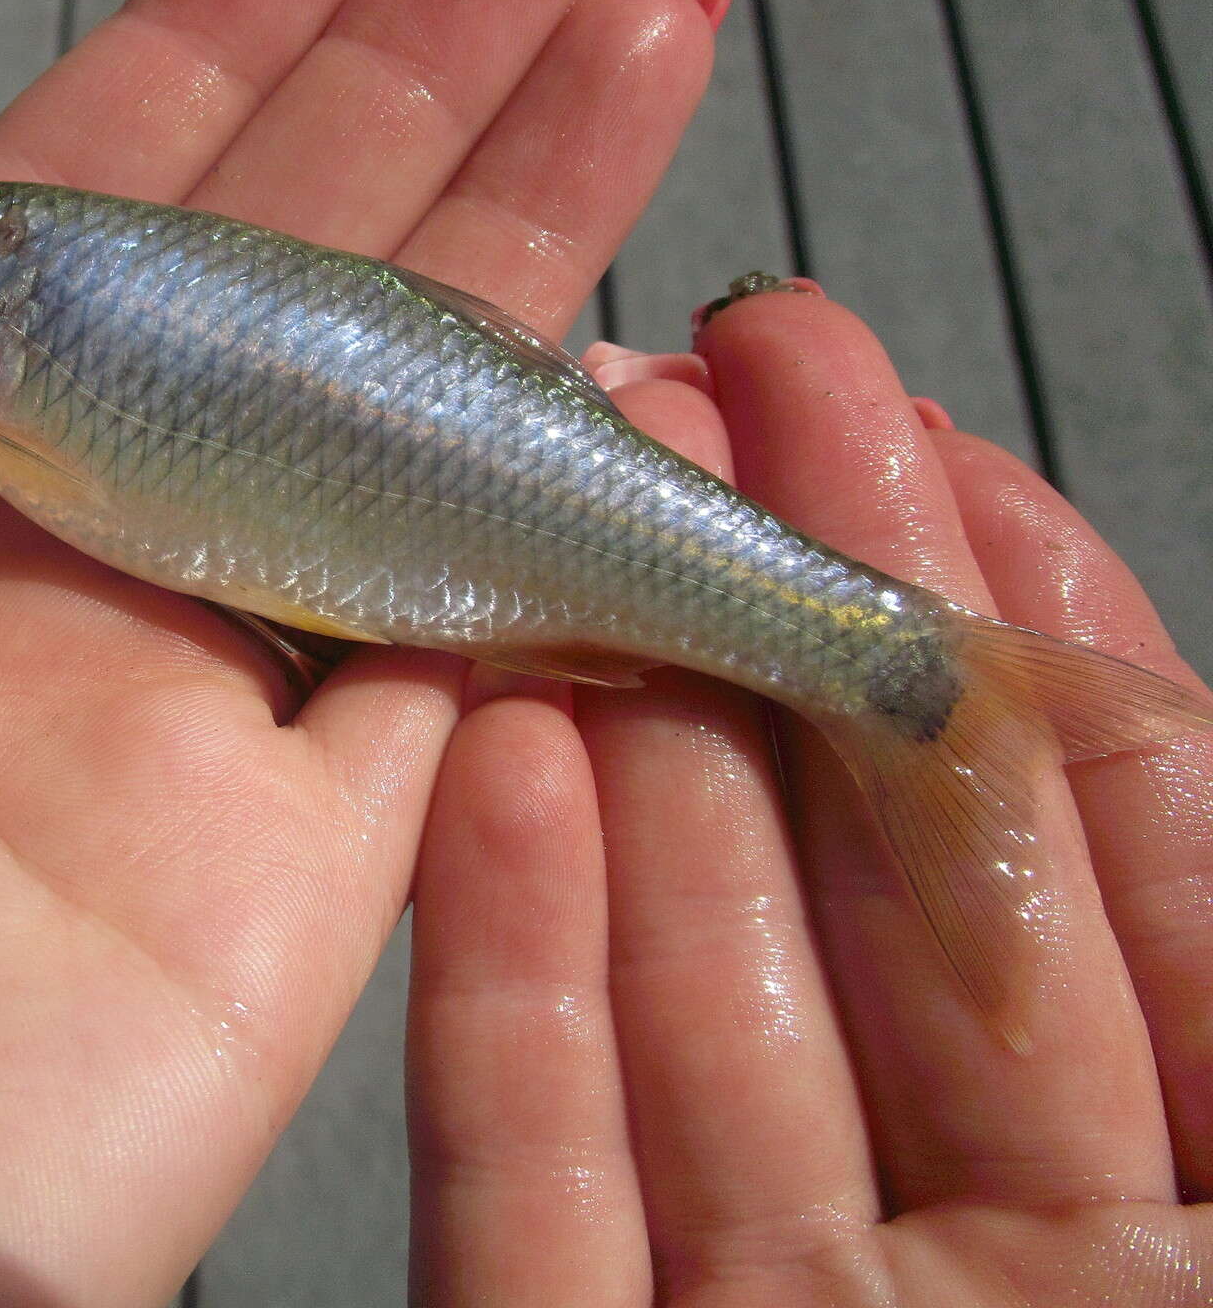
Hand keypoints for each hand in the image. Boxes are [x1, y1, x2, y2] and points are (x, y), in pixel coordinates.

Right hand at [409, 291, 1212, 1302]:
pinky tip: (491, 772)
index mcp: (1192, 1220)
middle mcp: (984, 1249)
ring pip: (681, 1003)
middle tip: (687, 410)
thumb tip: (1120, 688)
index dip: (1001, 627)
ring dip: (624, 763)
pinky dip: (505, 976)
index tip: (901, 428)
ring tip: (560, 543)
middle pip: (862, 897)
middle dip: (774, 634)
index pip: (1106, 860)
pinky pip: (534, 1166)